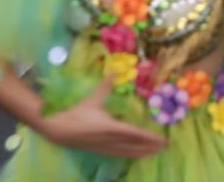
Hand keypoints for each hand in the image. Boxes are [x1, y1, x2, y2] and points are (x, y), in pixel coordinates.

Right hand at [42, 84, 167, 158]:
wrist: (58, 130)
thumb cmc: (76, 114)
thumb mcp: (92, 99)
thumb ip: (106, 85)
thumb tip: (115, 68)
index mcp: (111, 127)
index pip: (135, 133)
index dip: (149, 136)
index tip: (162, 139)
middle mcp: (111, 140)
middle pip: (135, 145)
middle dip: (150, 146)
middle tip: (165, 146)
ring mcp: (106, 147)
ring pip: (128, 152)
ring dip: (142, 152)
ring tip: (155, 152)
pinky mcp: (101, 150)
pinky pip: (120, 154)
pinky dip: (130, 155)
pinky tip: (135, 155)